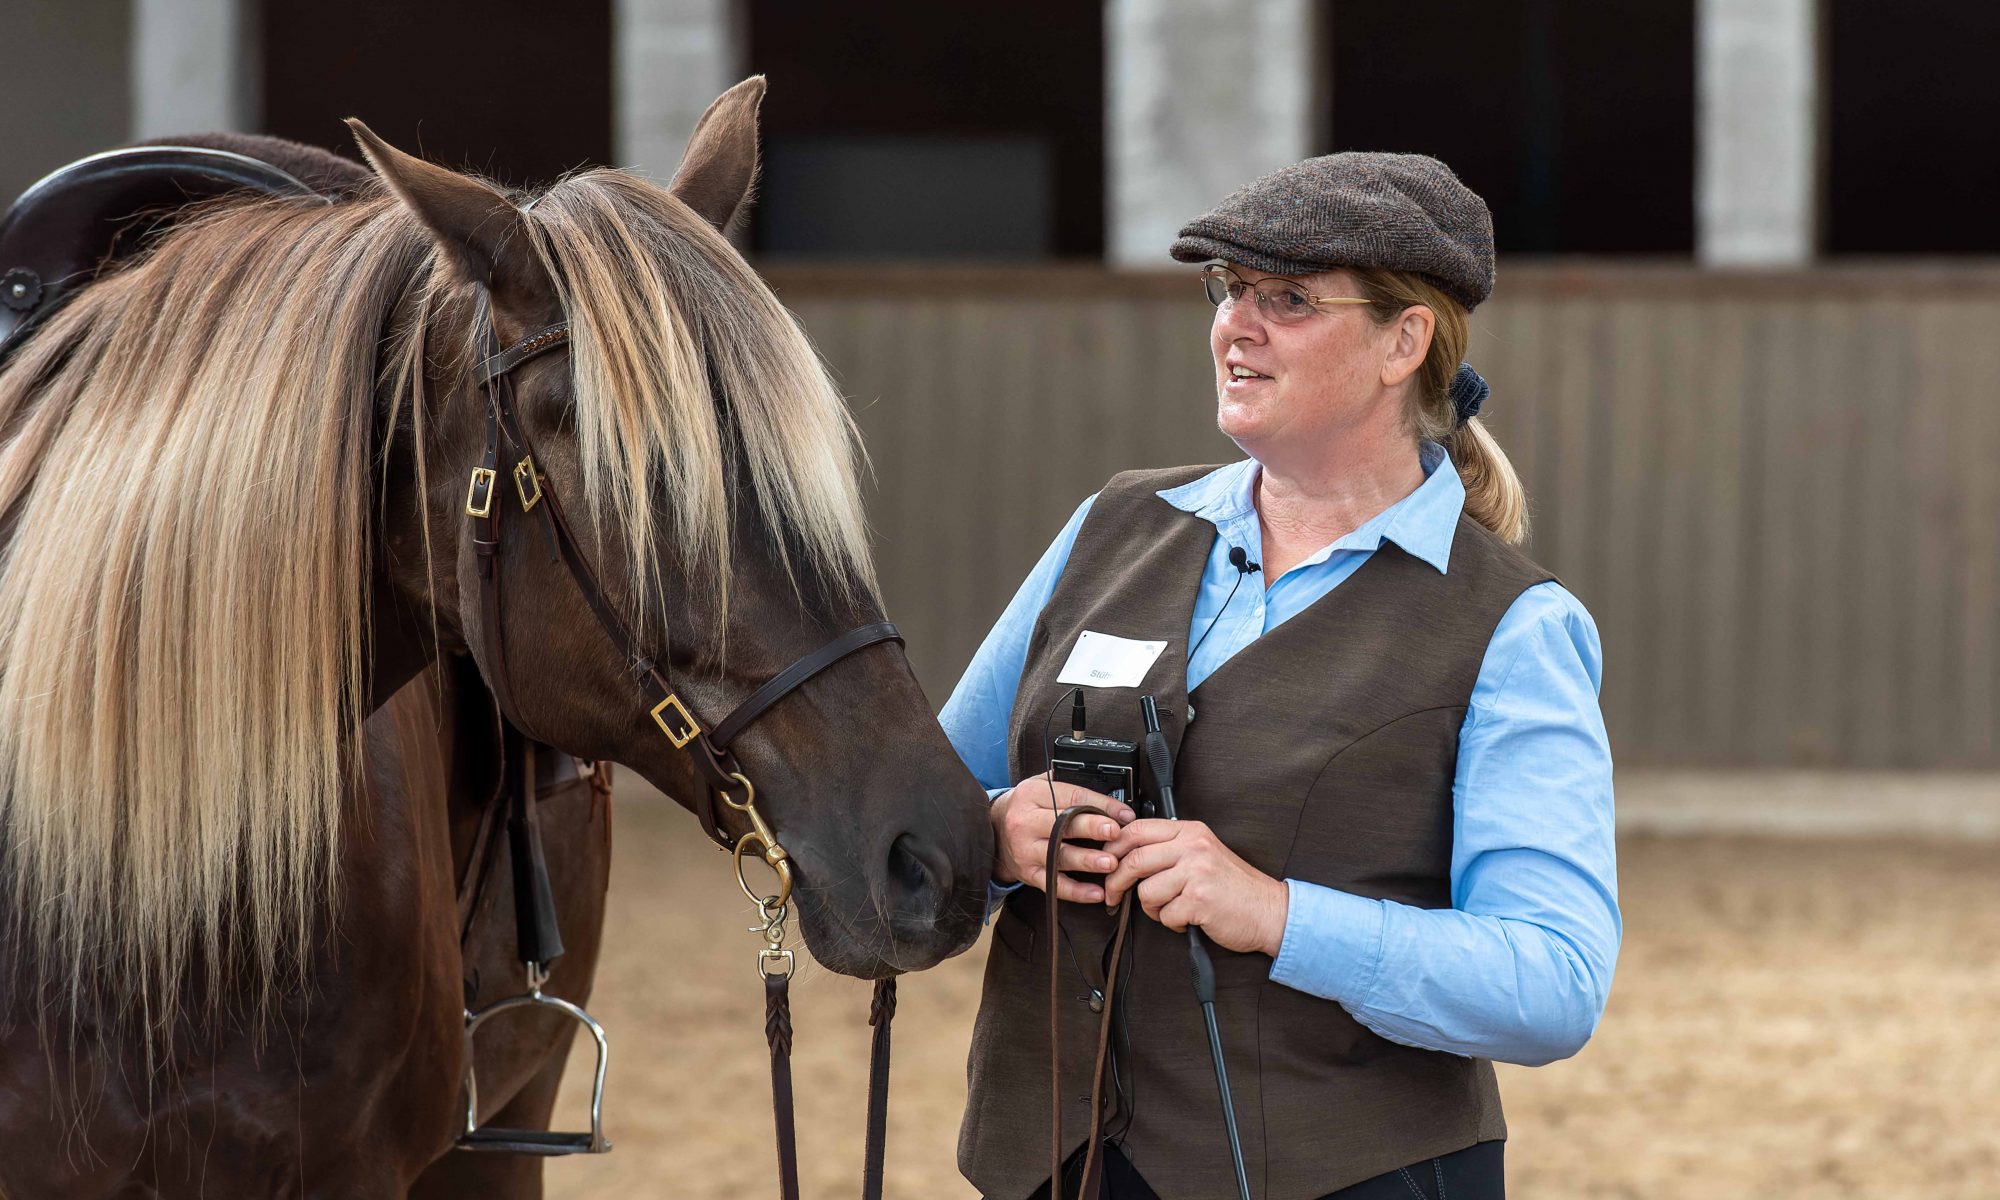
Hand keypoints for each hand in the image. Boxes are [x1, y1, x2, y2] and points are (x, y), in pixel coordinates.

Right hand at [988, 774, 1135, 902]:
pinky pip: (1053, 884)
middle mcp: (1025, 822)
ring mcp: (1025, 850)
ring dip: (1086, 861)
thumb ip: (1070, 786)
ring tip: (1109, 863)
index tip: (1123, 814)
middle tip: (1114, 832)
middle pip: (1061, 824)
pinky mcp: (1028, 873)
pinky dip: (1075, 892)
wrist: (992, 830)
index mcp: (1032, 794)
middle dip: (1090, 828)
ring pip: (1058, 856)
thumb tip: (1114, 797)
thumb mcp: (1040, 786)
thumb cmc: (1025, 807)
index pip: (1071, 797)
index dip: (1100, 805)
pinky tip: (1096, 893)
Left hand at [1100, 820, 1288, 955]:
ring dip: (1153, 909)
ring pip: (1146, 892)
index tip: (1107, 863)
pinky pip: (1165, 915)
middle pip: (1135, 860)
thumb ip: (1171, 848)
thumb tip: (1126, 854)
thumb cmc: (1234, 887)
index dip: (1114, 848)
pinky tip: (1188, 919)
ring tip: (1171, 909)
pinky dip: (1172, 923)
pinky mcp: (1199, 900)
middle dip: (1117, 883)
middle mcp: (1193, 847)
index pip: (1137, 829)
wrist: (1269, 910)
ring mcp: (1197, 872)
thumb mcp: (1203, 853)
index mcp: (1191, 831)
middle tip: (1114, 896)